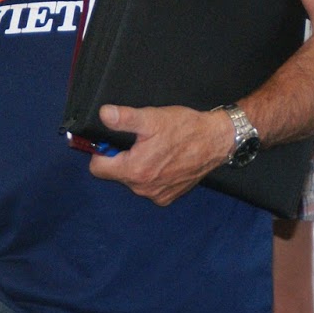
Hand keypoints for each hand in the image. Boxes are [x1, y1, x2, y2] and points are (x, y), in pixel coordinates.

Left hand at [88, 104, 229, 205]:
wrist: (216, 141)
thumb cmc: (185, 129)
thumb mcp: (152, 118)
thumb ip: (125, 118)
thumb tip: (104, 114)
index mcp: (135, 170)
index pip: (97, 169)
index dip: (101, 152)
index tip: (113, 141)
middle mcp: (143, 189)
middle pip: (116, 174)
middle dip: (122, 158)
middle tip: (139, 141)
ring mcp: (156, 195)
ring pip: (132, 181)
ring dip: (138, 167)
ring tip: (154, 149)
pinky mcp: (168, 197)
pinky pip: (149, 187)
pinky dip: (152, 175)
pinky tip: (164, 161)